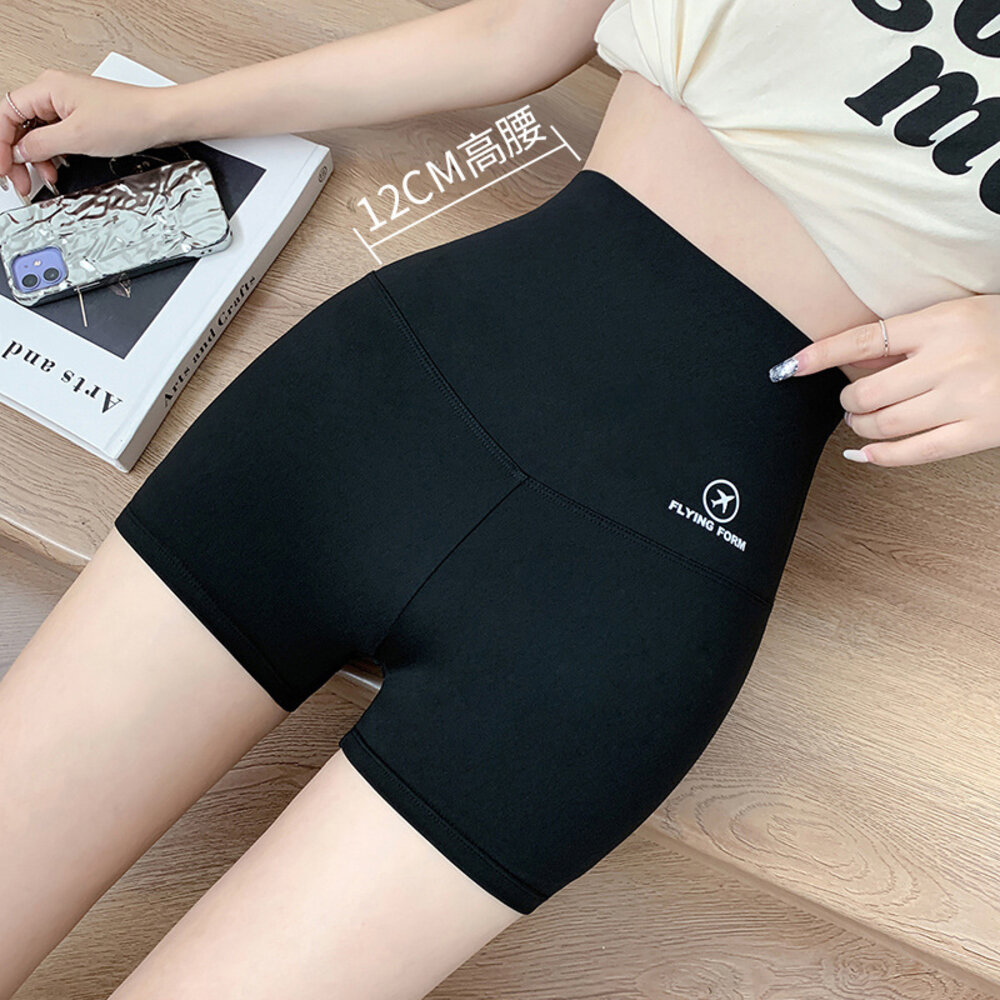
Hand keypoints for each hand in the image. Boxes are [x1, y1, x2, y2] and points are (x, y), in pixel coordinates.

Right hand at [1, 68, 173, 197]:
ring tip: (45, 178)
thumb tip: (20, 152)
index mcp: (47, 88)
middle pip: (19, 125)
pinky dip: (54, 154)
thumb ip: (42, 145)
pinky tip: (58, 169)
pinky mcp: (83, 118)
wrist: (162, 119)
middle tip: (21, 182)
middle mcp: (54, 92)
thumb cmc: (130, 118)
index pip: (6, 114)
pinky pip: (57, 136)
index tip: (4, 169)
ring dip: (38, 158)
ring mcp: (69, 105)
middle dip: (18, 155)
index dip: (1, 144)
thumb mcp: (78, 137)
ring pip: (38, 133)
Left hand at [767, 294, 999, 466]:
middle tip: (853, 401)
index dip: (819, 356)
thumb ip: (904, 338)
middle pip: (866, 392)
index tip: (790, 367)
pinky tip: (865, 453)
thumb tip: (850, 360)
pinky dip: (879, 456)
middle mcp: (950, 360)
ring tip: (863, 421)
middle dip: (849, 401)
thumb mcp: (955, 317)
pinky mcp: (979, 433)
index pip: (862, 340)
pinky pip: (914, 453)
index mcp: (941, 323)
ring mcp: (965, 400)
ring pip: (883, 424)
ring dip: (860, 427)